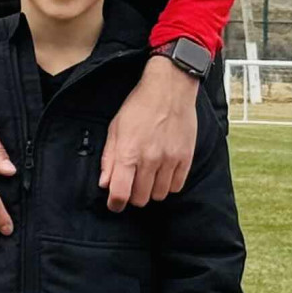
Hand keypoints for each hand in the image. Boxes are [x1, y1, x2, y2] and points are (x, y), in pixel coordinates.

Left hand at [99, 55, 199, 210]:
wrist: (170, 88)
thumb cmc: (139, 106)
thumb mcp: (116, 128)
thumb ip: (109, 158)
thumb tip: (105, 183)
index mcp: (128, 152)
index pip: (120, 194)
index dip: (115, 204)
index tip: (115, 203)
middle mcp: (150, 159)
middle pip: (140, 199)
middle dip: (133, 195)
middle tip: (132, 184)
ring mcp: (170, 159)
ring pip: (159, 195)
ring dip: (151, 190)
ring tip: (149, 176)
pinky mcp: (186, 157)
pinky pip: (176, 186)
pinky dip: (168, 184)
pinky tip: (163, 172)